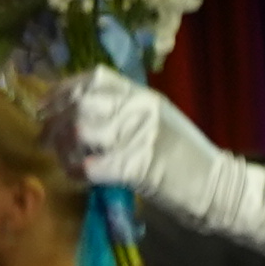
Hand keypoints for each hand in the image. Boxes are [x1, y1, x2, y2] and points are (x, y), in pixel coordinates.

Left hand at [48, 70, 237, 222]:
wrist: (219, 188)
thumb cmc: (187, 160)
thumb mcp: (158, 122)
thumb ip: (125, 112)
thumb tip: (79, 112)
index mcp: (143, 95)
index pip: (93, 78)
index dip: (62, 89)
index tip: (45, 106)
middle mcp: (139, 108)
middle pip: (80, 102)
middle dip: (55, 122)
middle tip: (46, 141)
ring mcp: (139, 136)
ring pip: (80, 130)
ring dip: (64, 148)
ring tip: (67, 160)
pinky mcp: (138, 167)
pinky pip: (91, 165)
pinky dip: (77, 172)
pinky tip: (79, 177)